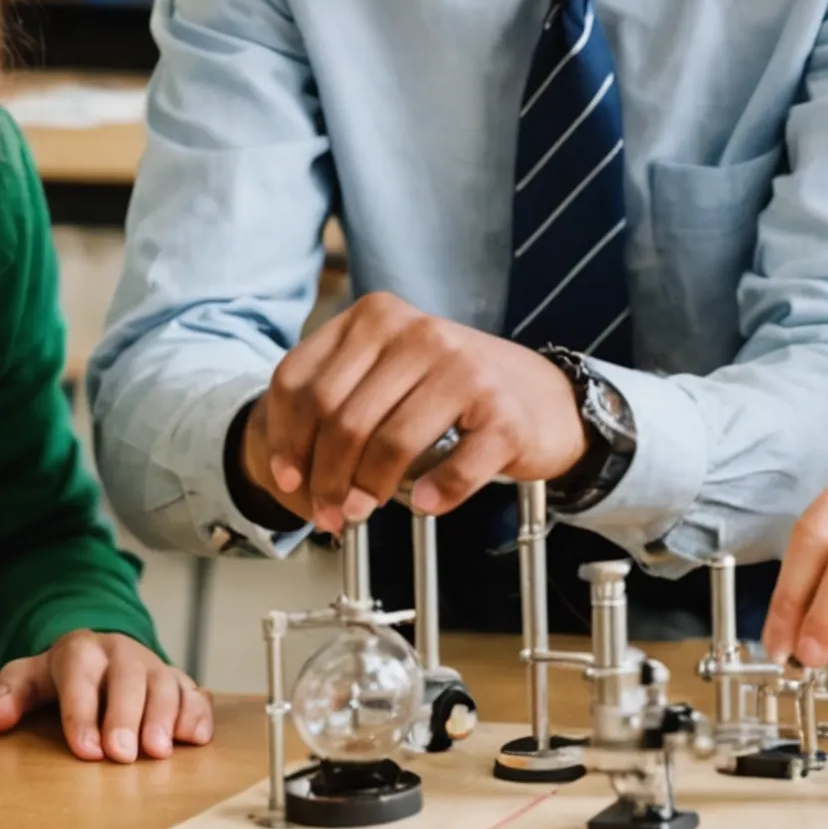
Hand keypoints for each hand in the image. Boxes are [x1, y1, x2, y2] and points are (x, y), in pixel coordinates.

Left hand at [0, 629, 213, 761]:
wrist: (100, 655)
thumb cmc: (63, 677)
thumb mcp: (28, 679)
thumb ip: (8, 696)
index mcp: (80, 651)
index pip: (80, 676)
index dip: (83, 713)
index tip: (85, 750)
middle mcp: (122, 654)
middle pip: (129, 678)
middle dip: (126, 717)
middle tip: (122, 755)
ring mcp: (154, 667)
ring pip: (165, 684)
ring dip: (164, 718)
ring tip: (157, 752)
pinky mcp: (180, 682)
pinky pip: (196, 694)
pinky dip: (197, 714)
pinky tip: (194, 738)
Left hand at [244, 292, 585, 531]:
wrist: (541, 395)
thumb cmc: (450, 390)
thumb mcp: (387, 373)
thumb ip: (338, 403)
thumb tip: (297, 470)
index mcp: (376, 316)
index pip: (302, 380)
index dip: (285, 438)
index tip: (289, 478)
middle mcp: (418, 332)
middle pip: (341, 418)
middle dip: (325, 477)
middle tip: (327, 510)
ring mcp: (464, 369)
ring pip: (390, 443)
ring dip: (367, 490)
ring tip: (361, 512)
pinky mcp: (502, 413)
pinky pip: (455, 467)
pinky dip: (434, 494)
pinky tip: (423, 504)